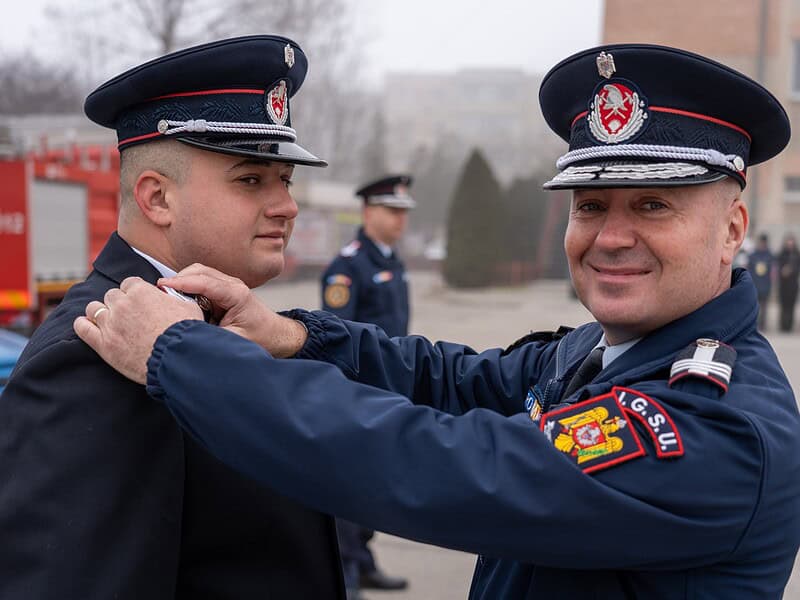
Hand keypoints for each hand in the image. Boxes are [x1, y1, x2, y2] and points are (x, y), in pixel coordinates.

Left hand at [73, 277, 203, 383]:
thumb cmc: (186, 333)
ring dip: (101, 312)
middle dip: (119, 302)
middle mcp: (122, 304)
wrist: (177, 358)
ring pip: (94, 308)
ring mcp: (110, 324)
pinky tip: (85, 324)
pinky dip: (82, 325)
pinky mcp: (103, 344)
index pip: (129, 283)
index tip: (139, 301)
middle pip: (112, 295)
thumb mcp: (188, 307)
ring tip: (109, 321)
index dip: (134, 292)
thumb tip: (170, 296)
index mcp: (141, 291)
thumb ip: (174, 297)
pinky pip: (82, 329)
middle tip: (128, 314)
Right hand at [158, 263, 307, 357]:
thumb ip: (212, 336)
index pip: (205, 282)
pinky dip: (188, 287)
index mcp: (237, 294)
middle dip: (177, 280)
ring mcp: (228, 285)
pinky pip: (201, 282)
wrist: (276, 335)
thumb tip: (186, 335)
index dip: (181, 283)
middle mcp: (232, 285)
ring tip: (165, 298)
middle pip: (198, 271)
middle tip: (158, 293)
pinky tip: (178, 300)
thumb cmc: (259, 338)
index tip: (160, 286)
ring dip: (181, 283)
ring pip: (198, 273)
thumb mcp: (235, 341)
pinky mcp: (223, 290)